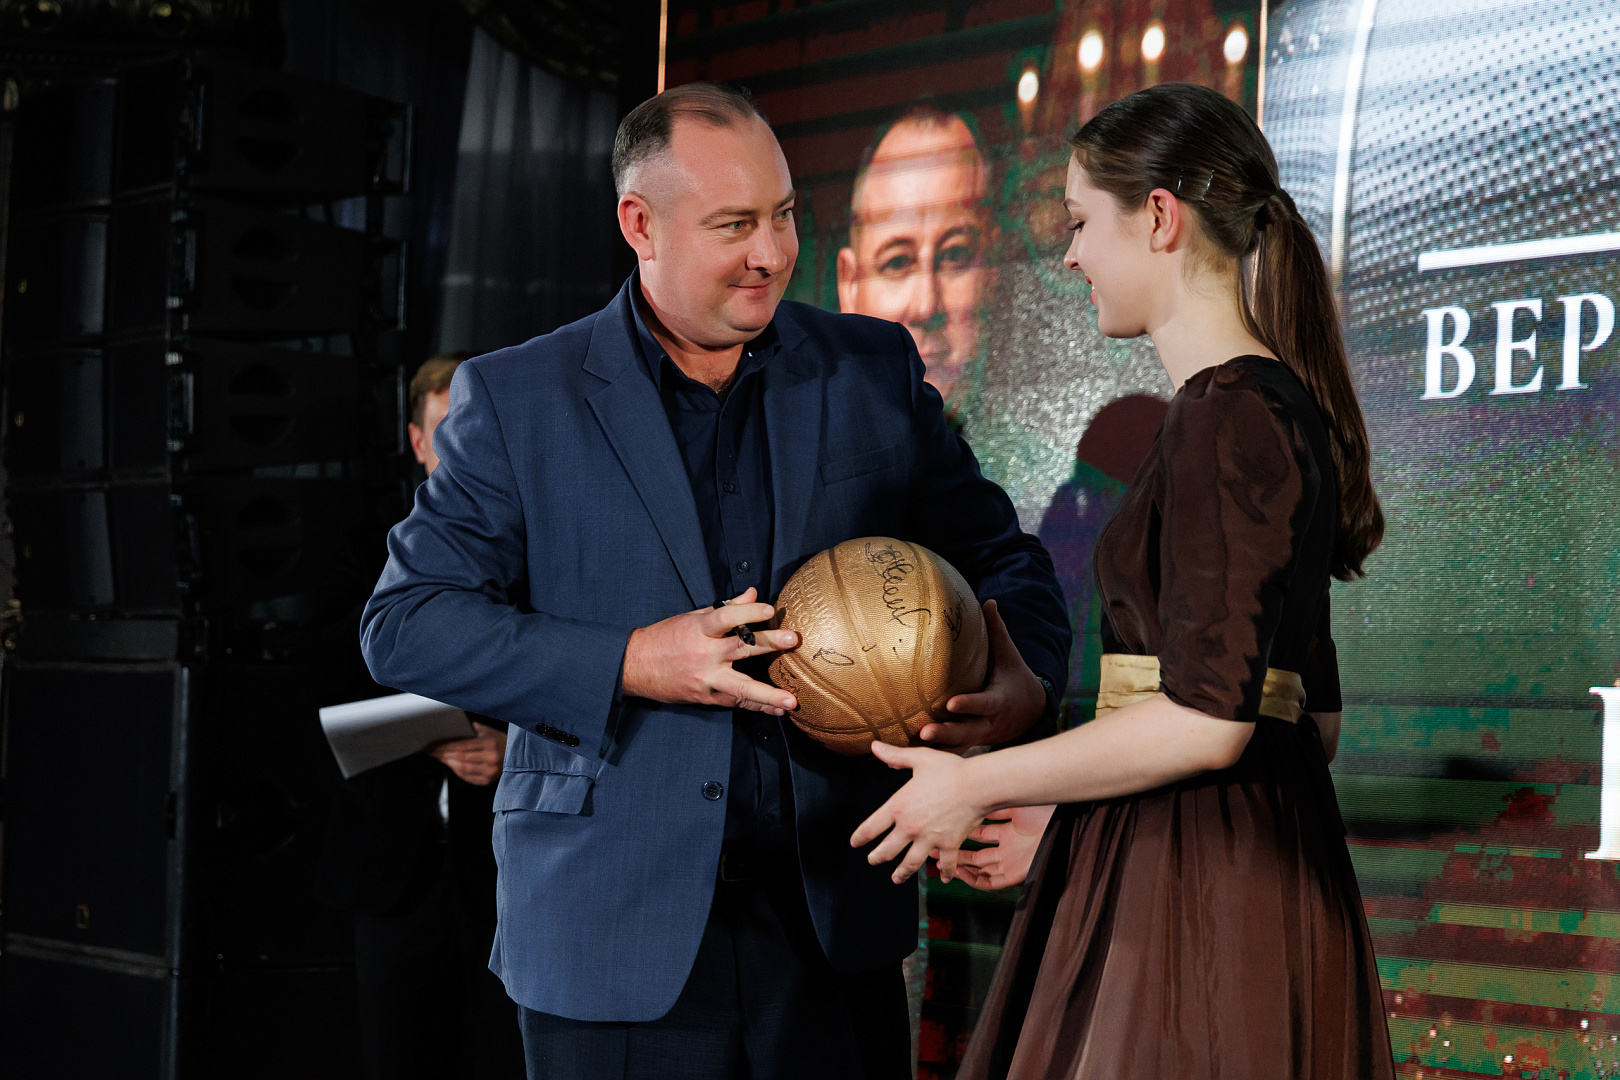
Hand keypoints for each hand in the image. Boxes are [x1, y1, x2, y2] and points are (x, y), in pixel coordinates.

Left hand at [429, 721, 506, 785]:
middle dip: (444, 755)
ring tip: (441, 758)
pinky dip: (458, 772)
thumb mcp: (490, 731)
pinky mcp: (488, 781)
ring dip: (449, 764)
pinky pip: (468, 777)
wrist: (519, 756)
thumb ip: (473, 729)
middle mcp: (491, 758)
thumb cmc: (502, 742)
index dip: (446, 746)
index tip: (435, 746)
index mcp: (490, 743)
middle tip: (433, 752)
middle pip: (461, 758)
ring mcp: (490, 771)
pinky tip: (452, 766)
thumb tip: (455, 727)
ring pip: (463, 769)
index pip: (463, 746)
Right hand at [621, 588, 799, 714]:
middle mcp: (704, 654)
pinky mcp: (706, 697)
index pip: (725, 617)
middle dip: (768, 644)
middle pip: (740, 649)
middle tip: (792, 640)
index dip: (747, 612)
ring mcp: (706, 679)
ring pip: (740, 687)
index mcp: (699, 630)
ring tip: (792, 701)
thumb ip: (726, 608)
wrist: (635, 667)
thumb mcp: (692, 618)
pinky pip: (736, 702)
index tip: (769, 609)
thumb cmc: (666, 638)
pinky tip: (778, 710)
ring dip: (768, 695)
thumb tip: (752, 593)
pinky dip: (758, 707)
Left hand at [850, 741, 989, 883]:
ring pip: (911, 863)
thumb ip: (895, 755)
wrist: (976, 785)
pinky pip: (946, 864)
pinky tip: (944, 878)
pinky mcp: (949, 845)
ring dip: (902, 873)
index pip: (872, 827)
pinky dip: (945, 873)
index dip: (860, 837)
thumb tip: (875, 746)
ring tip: (895, 878)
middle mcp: (910, 827)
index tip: (854, 843)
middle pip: (887, 850)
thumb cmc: (948, 769)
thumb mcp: (919, 758)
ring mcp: (930, 839)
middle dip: (877, 857)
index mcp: (899, 807)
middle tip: (872, 861)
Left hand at [918, 599, 1046, 752]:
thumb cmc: (1016, 679)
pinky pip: (948, 755)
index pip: (983, 704)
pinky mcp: (969, 745)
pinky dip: (929, 759)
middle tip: (924, 733)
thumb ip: (997, 631)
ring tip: (906, 753)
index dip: (969, 705)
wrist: (1033, 713)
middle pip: (966, 732)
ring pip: (955, 748)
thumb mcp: (1010, 656)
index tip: (951, 703)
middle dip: (946, 734)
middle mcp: (987, 724)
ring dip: (933, 751)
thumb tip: (989, 601)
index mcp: (998, 701)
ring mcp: (978, 738)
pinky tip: (902, 763)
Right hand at [943, 804, 1054, 890]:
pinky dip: (975, 880)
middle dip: (955, 853)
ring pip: (981, 870)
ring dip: (960, 868)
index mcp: (1010, 831)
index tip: (944, 831)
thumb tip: (972, 799)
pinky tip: (960, 872)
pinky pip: (992, 882)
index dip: (962, 834)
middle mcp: (1010, 848)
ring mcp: (1013, 861)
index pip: (980, 836)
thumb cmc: (1044, 807)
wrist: (1064, 817)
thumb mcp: (1014, 802)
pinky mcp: (1017, 874)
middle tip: (933, 849)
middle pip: (977, 855)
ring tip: (940, 863)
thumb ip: (995, 805)